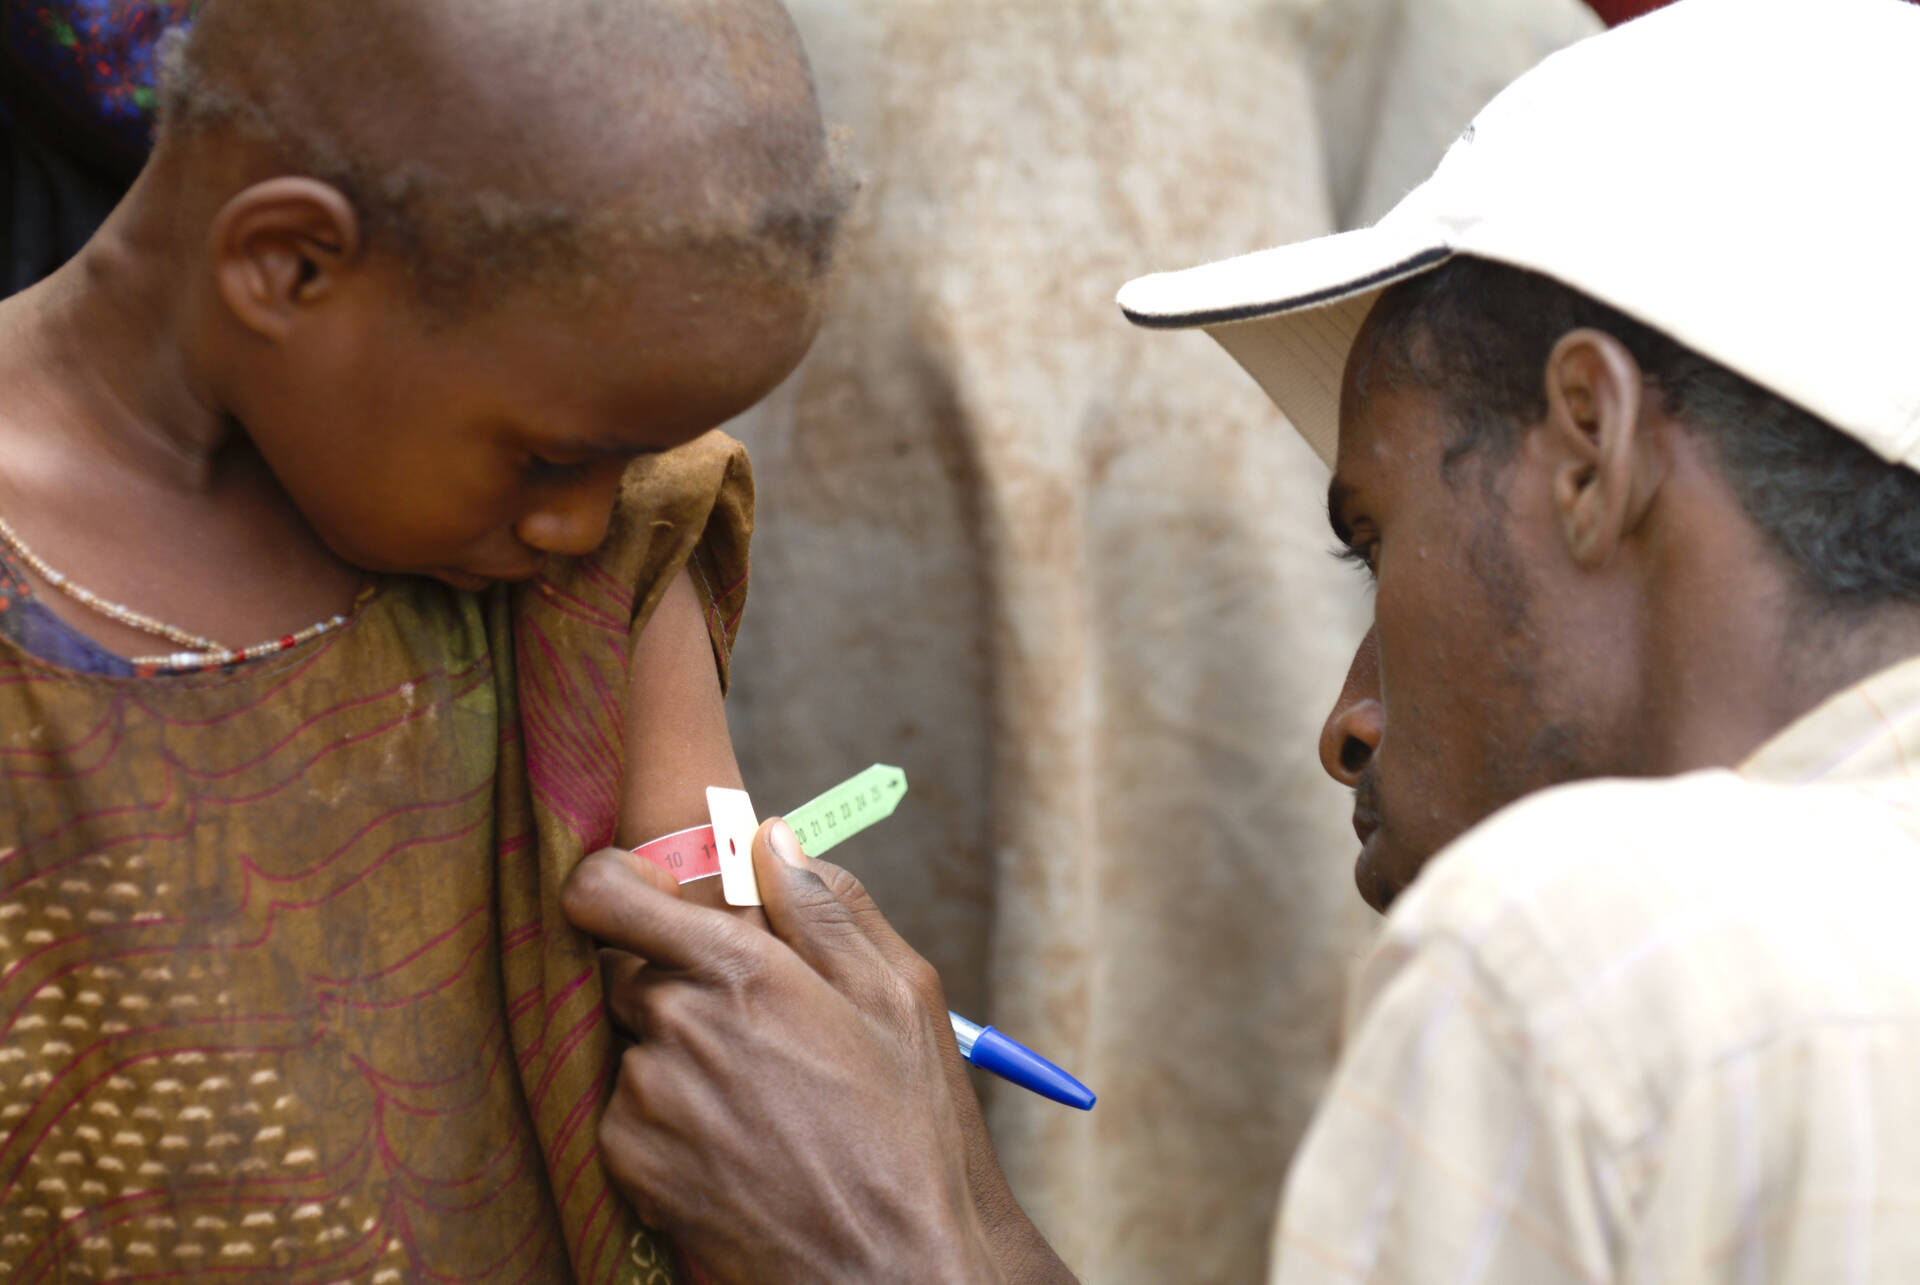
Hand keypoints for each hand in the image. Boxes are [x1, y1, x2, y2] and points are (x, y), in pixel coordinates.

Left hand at [562, 819, 1010, 1283]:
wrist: (895, 1274)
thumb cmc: (913, 1135)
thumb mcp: (901, 999)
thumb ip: (827, 908)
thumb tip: (772, 837)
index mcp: (738, 972)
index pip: (605, 894)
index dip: (612, 884)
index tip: (641, 894)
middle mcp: (674, 1031)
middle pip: (630, 971)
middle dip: (681, 983)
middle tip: (760, 1026)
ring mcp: (644, 1105)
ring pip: (638, 1045)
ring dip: (681, 1055)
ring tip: (767, 1100)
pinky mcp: (630, 1169)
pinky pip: (631, 1112)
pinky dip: (671, 1118)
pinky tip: (743, 1143)